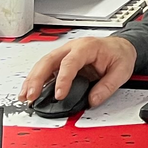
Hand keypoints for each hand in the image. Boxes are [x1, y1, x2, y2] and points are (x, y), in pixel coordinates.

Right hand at [19, 34, 137, 110]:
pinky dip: (35, 80)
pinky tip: (29, 92)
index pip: (70, 62)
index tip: (59, 95)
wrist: (120, 47)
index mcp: (87, 47)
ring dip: (32, 80)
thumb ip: (108, 86)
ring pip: (43, 64)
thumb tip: (93, 100)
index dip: (63, 79)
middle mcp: (72, 48)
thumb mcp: (122, 70)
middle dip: (38, 78)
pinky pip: (45, 69)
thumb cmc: (119, 54)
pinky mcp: (61, 61)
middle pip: (49, 60)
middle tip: (31, 95)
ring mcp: (65, 54)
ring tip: (25, 96)